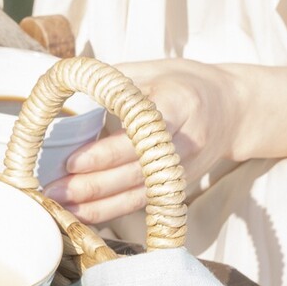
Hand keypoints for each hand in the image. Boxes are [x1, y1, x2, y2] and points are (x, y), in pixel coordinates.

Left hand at [45, 59, 247, 225]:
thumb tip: (61, 87)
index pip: (139, 133)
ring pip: (137, 194)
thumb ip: (113, 81)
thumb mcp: (153, 70)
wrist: (233, 110)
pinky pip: (141, 204)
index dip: (106, 152)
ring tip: (58, 207)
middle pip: (135, 171)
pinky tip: (80, 215)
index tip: (71, 161)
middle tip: (53, 191)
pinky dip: (109, 212)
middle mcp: (184, 142)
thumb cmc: (185, 84)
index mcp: (179, 104)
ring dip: (96, 206)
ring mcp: (183, 169)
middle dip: (92, 185)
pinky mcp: (177, 186)